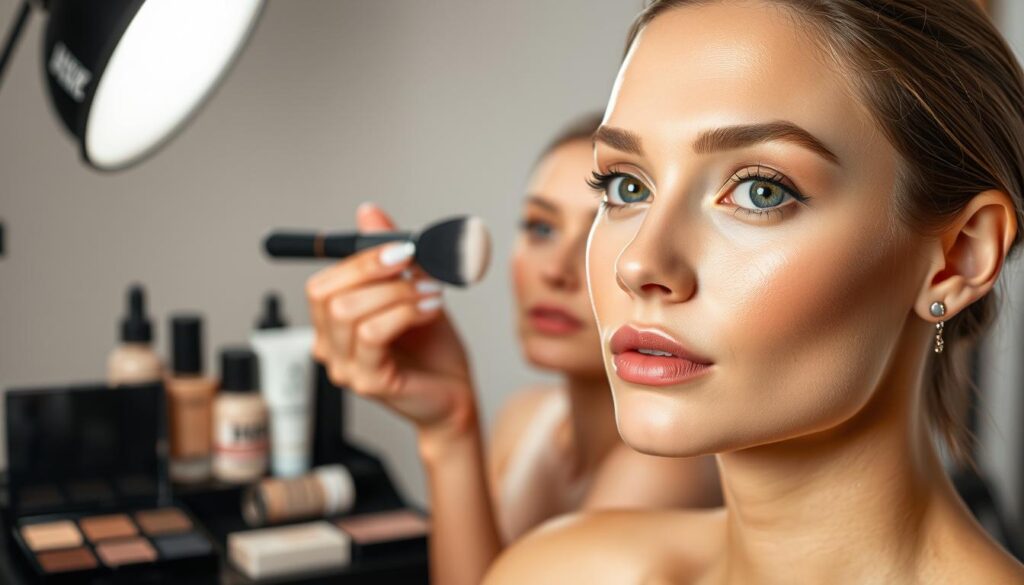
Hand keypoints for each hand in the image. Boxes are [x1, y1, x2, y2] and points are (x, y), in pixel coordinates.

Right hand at [306, 204, 476, 434]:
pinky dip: (406, 312)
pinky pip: (374, 334)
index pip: (323, 282)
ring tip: (430, 292)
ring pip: (349, 312)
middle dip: (373, 270)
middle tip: (413, 264)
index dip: (360, 259)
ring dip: (396, 292)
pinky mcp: (368, 382)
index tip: (401, 248)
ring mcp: (345, 367)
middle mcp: (330, 346)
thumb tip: (368, 212)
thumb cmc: (432, 348)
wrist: (455, 392)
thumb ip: (387, 255)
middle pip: (326, 294)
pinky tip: (431, 310)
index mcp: (332, 324)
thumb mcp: (410, 290)